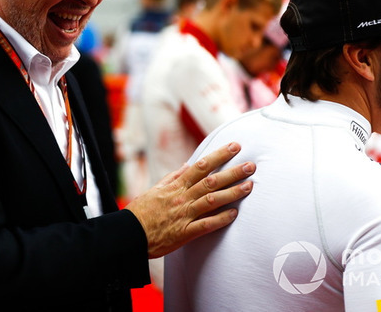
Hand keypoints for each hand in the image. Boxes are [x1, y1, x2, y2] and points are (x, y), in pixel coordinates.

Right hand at [124, 142, 254, 258]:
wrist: (129, 234)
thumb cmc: (141, 212)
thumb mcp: (156, 189)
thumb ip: (174, 177)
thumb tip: (188, 164)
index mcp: (176, 186)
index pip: (201, 165)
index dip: (219, 155)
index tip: (234, 147)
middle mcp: (183, 198)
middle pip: (211, 181)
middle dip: (233, 172)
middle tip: (251, 165)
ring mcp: (185, 215)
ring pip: (212, 200)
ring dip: (232, 193)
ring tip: (249, 186)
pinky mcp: (185, 232)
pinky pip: (206, 225)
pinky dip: (221, 219)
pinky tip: (234, 214)